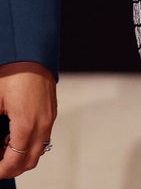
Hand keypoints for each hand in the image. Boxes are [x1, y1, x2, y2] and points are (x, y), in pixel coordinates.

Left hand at [0, 62, 56, 178]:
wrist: (31, 53)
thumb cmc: (13, 73)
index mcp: (26, 125)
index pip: (15, 162)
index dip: (1, 171)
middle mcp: (42, 124)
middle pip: (30, 161)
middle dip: (12, 167)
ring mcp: (49, 117)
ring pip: (39, 150)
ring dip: (22, 155)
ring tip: (4, 146)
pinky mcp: (51, 111)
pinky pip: (43, 136)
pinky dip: (30, 142)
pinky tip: (14, 132)